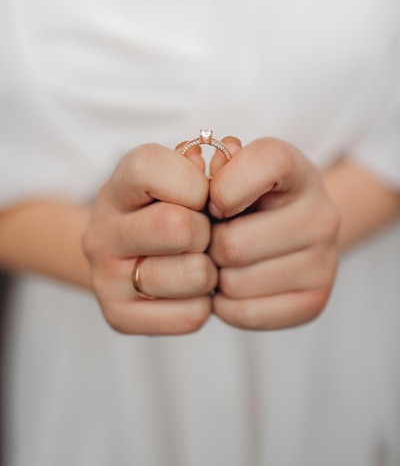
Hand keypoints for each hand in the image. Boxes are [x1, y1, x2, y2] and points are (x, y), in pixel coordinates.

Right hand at [83, 143, 216, 334]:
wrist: (131, 257)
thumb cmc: (173, 211)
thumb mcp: (187, 177)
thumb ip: (214, 163)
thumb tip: (232, 149)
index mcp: (118, 186)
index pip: (151, 168)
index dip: (194, 184)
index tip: (199, 197)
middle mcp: (101, 231)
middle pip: (179, 226)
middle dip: (207, 231)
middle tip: (201, 235)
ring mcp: (104, 277)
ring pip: (194, 274)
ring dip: (209, 271)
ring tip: (196, 263)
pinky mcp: (118, 316)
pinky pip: (191, 315)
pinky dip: (203, 304)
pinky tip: (189, 291)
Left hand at [208, 137, 339, 329]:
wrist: (292, 227)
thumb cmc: (247, 196)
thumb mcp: (230, 168)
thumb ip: (208, 164)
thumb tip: (193, 165)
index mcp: (299, 170)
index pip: (264, 164)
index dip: (222, 187)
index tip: (215, 202)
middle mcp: (322, 215)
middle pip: (233, 244)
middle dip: (209, 244)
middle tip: (213, 238)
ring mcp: (325, 262)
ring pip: (234, 283)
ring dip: (215, 276)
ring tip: (224, 261)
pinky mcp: (315, 302)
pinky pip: (244, 313)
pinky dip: (225, 304)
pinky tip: (233, 284)